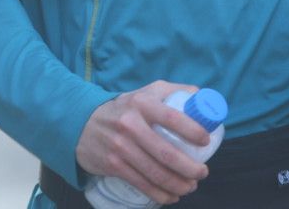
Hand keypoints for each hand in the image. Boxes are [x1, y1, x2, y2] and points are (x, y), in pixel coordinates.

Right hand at [75, 81, 210, 204]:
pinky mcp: (113, 165)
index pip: (173, 117)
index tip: (206, 141)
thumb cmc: (124, 109)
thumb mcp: (145, 93)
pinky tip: (172, 196)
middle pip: (166, 153)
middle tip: (203, 172)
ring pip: (156, 173)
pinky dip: (161, 194)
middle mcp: (130, 124)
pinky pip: (142, 184)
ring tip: (191, 186)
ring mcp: (121, 146)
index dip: (193, 131)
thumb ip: (172, 91)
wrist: (82, 123)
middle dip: (190, 168)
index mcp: (142, 103)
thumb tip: (201, 97)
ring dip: (179, 185)